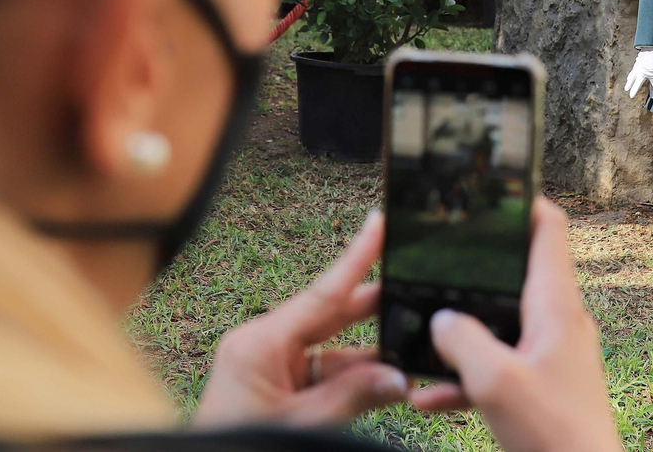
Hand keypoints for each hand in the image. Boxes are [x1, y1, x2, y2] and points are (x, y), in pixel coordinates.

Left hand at [193, 211, 407, 428]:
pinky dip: (357, 382)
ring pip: (336, 352)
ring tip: (415, 352)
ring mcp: (272, 369)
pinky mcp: (279, 391)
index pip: (322, 293)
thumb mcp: (301, 426)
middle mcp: (265, 346)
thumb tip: (399, 377)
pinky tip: (390, 383)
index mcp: (261, 342)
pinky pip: (326, 377)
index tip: (379, 223)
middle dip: (376, 308)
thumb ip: (352, 398)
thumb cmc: (236, 446)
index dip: (356, 258)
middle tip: (417, 285)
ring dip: (373, 357)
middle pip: (332, 317)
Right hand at [409, 199, 621, 451]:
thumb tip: (441, 319)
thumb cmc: (556, 435)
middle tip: (435, 254)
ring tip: (418, 334)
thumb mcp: (495, 381)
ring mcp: (551, 356)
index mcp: (556, 306)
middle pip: (516, 273)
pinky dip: (466, 376)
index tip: (486, 190)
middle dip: (474, 266)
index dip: (521, 202)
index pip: (548, 229)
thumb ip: (462, 340)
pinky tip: (428, 396)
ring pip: (499, 325)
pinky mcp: (541, 388)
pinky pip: (498, 368)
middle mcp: (558, 323)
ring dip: (462, 331)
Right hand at [623, 48, 652, 100]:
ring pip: (632, 77)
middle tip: (631, 96)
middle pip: (637, 83)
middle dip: (634, 90)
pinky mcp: (637, 62)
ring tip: (626, 88)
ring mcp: (638, 67)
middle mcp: (643, 71)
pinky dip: (630, 75)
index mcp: (651, 73)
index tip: (652, 97)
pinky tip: (629, 77)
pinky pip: (632, 71)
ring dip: (629, 83)